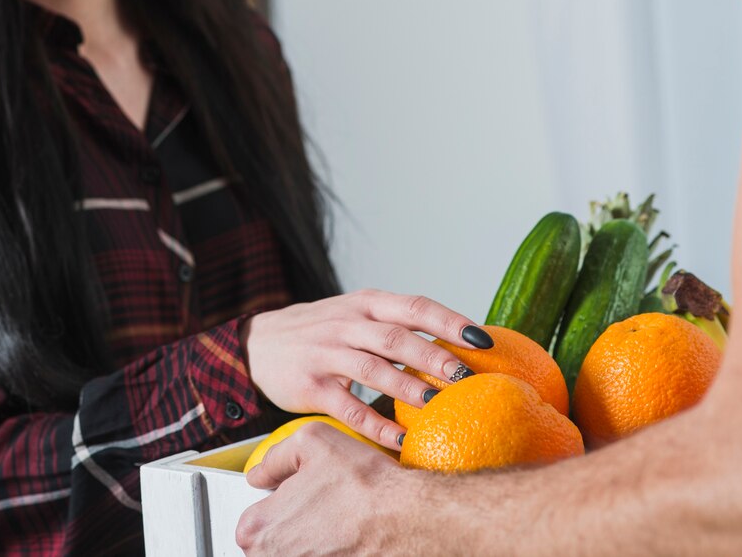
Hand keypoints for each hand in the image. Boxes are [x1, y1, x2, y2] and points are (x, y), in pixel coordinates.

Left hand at [235, 424, 419, 554]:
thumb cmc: (362, 484)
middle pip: (273, 535)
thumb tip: (260, 473)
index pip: (254, 511)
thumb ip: (275, 456)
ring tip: (339, 515)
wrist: (406, 517)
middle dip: (294, 517)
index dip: (279, 495)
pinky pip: (320, 554)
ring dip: (313, 533)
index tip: (301, 490)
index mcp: (257, 528)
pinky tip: (349, 530)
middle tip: (323, 501)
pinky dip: (332, 544)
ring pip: (298, 548)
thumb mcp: (311, 440)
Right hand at [240, 289, 490, 447]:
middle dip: (435, 356)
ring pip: (373, 370)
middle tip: (467, 375)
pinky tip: (400, 439)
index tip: (482, 339)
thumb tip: (459, 344)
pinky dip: (375, 426)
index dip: (450, 322)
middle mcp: (347, 324)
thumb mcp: (356, 314)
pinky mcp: (310, 387)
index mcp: (366, 303)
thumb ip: (398, 323)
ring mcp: (326, 354)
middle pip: (397, 338)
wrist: (258, 344)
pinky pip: (348, 409)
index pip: (415, 307)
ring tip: (438, 405)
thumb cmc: (323, 330)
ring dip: (408, 388)